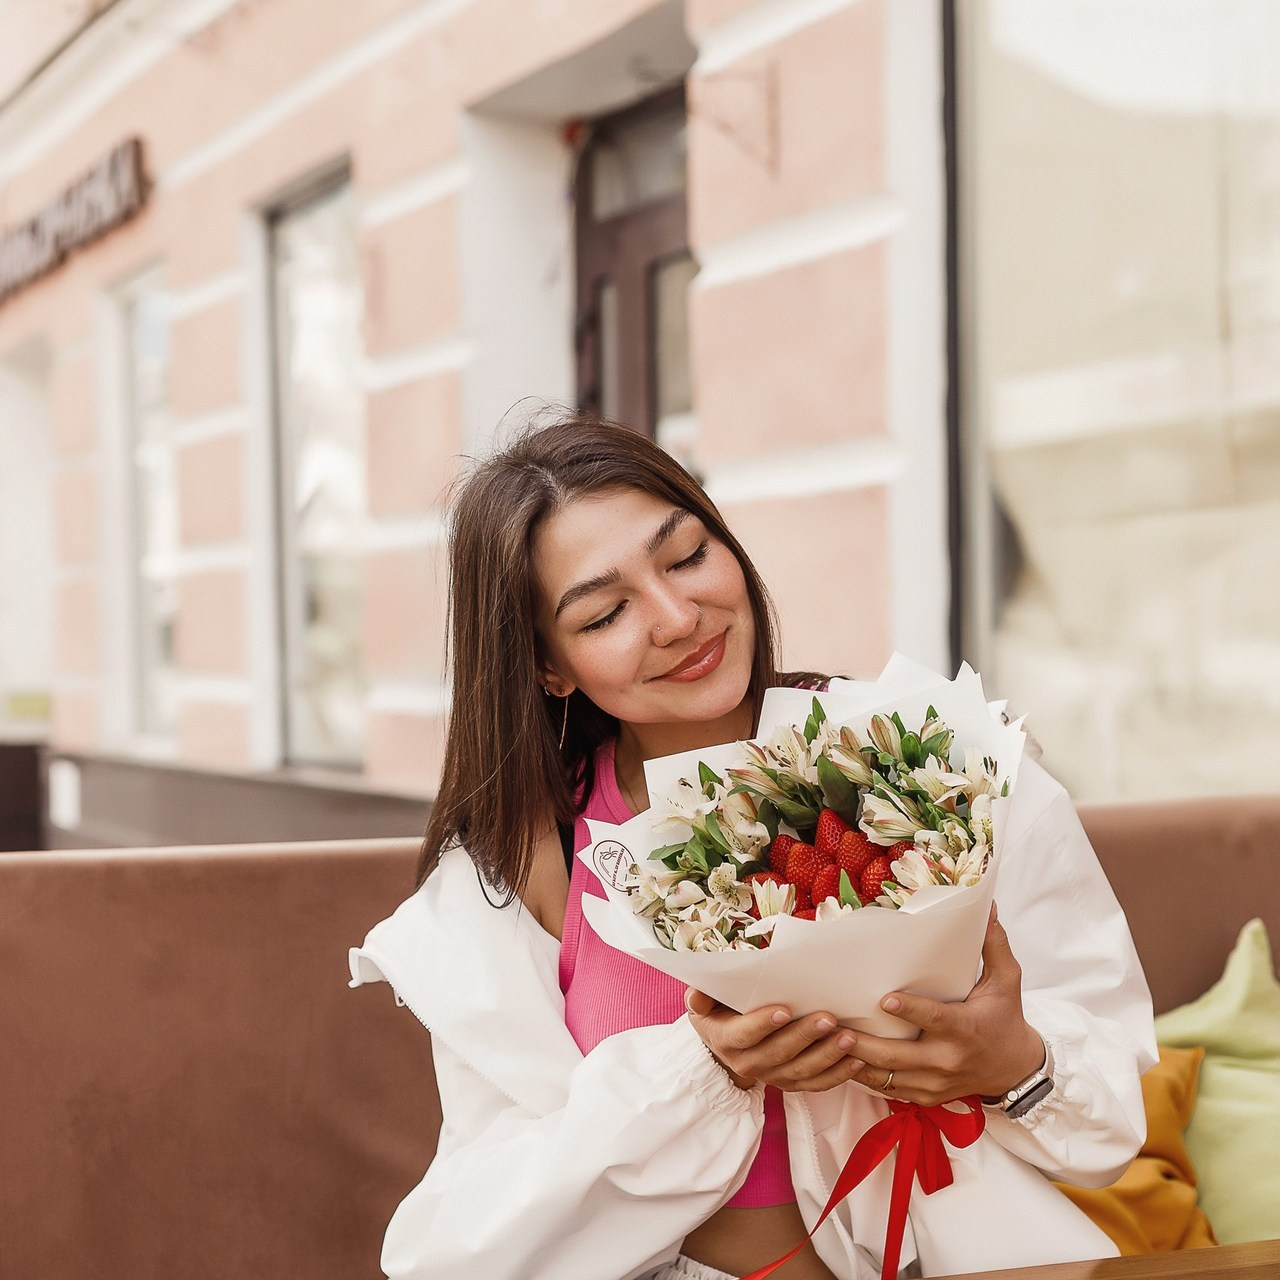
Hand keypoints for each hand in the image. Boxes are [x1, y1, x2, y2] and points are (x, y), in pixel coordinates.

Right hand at [685, 989, 863, 1092]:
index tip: (785, 1009)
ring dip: (827, 1056)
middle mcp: (747, 1064)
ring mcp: (772, 1076)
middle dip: (804, 1037)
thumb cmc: (720, 1009)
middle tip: (828, 1018)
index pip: (745, 1035)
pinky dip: (839, 1074)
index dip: (763, 1024)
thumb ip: (701, 995)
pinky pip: (817, 1084)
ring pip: (801, 1072)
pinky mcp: (792, 1083)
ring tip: (849, 1037)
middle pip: (777, 1054)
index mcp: (725, 1040)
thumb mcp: (704, 999)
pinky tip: (858, 1059)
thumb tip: (696, 995)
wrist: (727, 1041)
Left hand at [841, 905, 1044, 1105]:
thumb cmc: (1006, 1018)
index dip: (910, 1011)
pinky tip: (840, 1060)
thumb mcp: (1006, 980)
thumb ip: (994, 944)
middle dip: (864, 1044)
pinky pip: (888, 1089)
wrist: (1016, 1070)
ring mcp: (935, 1082)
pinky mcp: (926, 1095)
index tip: (884, 999)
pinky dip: (863, 1077)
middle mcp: (948, 1059)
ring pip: (887, 1076)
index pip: (935, 1020)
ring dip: (855, 1061)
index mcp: (965, 1029)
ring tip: (826, 1041)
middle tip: (833, 1026)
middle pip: (899, 1056)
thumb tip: (987, 905)